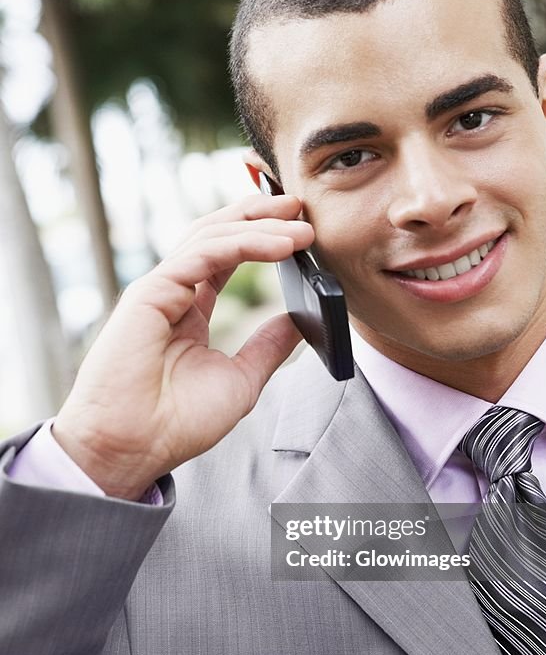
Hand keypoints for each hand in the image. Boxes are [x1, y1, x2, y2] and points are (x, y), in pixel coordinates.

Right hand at [52, 194, 314, 499]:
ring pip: (213, 237)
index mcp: (191, 309)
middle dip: (260, 215)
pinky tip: (281, 245)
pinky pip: (204, 255)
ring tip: (301, 226)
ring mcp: (161, 289)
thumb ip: (267, 346)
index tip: (302, 230)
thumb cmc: (176, 423)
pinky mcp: (151, 292)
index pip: (228, 257)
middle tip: (301, 206)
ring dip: (260, 226)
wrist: (133, 449)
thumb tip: (298, 319)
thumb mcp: (241, 380)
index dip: (263, 237)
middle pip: (219, 235)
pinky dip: (245, 244)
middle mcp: (175, 292)